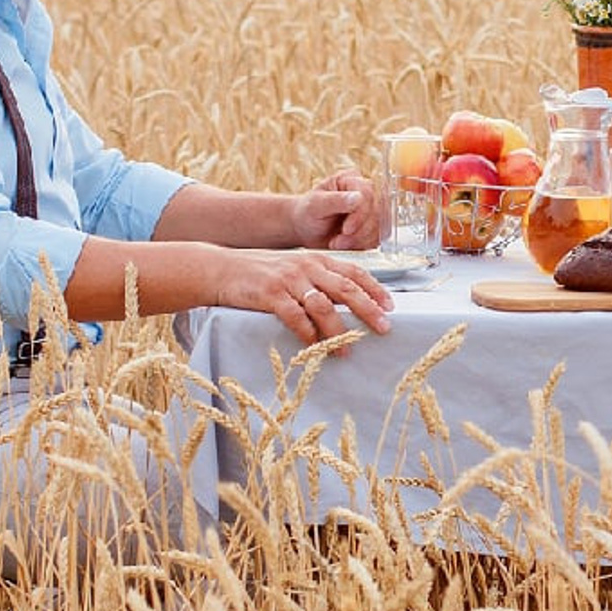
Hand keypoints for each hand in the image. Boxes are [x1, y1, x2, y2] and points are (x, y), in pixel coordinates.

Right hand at [214, 249, 392, 348]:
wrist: (220, 268)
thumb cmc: (261, 272)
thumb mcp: (295, 268)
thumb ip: (319, 280)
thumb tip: (348, 301)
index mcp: (316, 260)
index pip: (354, 271)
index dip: (375, 288)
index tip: (391, 306)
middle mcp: (306, 267)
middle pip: (346, 288)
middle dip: (368, 309)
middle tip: (384, 328)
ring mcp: (288, 280)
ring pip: (323, 306)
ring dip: (338, 331)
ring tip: (348, 350)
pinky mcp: (270, 294)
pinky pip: (295, 317)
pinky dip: (307, 334)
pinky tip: (315, 348)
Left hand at [292, 170, 382, 250]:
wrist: (306, 229)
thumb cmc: (308, 213)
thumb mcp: (316, 205)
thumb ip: (336, 200)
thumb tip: (358, 198)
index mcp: (352, 180)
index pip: (367, 195)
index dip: (360, 215)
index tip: (346, 229)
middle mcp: (365, 193)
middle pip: (376, 213)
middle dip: (358, 232)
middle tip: (338, 241)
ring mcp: (371, 210)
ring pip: (378, 228)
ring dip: (358, 241)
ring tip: (337, 243)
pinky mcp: (372, 227)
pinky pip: (377, 238)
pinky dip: (361, 246)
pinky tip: (346, 246)